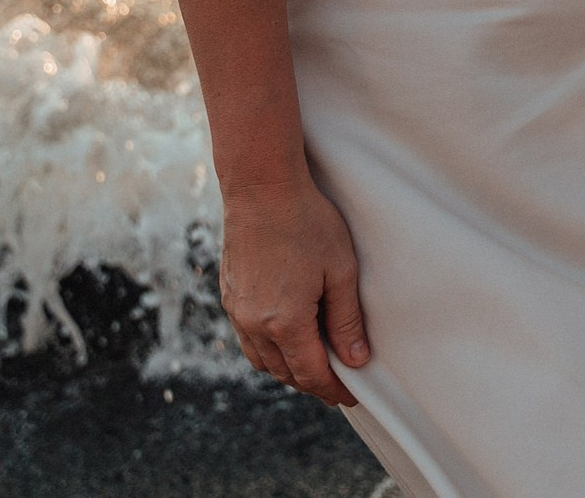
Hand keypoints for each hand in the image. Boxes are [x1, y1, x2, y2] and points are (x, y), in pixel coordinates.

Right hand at [218, 173, 370, 404]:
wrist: (261, 189)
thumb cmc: (308, 223)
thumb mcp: (341, 271)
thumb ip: (346, 320)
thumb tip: (355, 360)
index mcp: (284, 322)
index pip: (310, 373)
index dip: (333, 388)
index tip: (352, 395)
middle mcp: (253, 324)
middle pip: (284, 372)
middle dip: (312, 383)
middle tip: (337, 385)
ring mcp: (236, 311)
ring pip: (262, 360)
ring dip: (288, 369)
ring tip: (314, 366)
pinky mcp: (229, 297)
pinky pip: (248, 340)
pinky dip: (268, 350)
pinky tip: (286, 340)